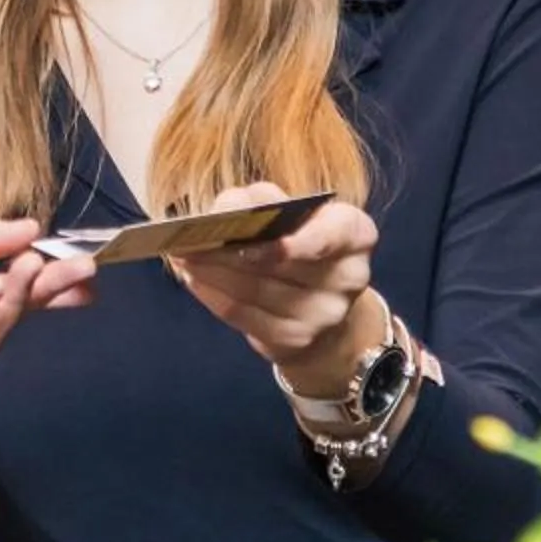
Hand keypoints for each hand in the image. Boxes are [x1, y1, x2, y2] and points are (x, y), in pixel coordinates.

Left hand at [171, 181, 385, 396]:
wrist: (321, 302)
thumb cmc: (303, 241)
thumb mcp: (295, 211)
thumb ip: (263, 201)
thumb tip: (228, 208)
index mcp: (355, 235)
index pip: (330, 233)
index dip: (293, 237)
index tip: (249, 228)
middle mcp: (349, 277)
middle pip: (281, 263)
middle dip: (230, 249)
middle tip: (190, 237)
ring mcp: (324, 315)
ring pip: (257, 291)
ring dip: (213, 272)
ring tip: (184, 256)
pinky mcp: (295, 341)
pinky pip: (245, 317)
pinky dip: (214, 296)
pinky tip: (194, 280)